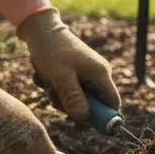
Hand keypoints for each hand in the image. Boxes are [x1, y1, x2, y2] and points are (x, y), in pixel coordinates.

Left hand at [16, 7, 120, 121]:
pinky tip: (50, 80)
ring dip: (62, 99)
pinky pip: (71, 92)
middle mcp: (99, 75)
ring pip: (79, 100)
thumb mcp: (61, 77)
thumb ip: (73, 98)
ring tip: (50, 85)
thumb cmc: (52, 51)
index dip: (103, 116)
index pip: (113, 103)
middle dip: (74, 106)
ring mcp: (88, 75)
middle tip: (56, 97)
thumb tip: (84, 118)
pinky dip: (59, 91)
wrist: (42, 31)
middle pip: (93, 105)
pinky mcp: (77, 75)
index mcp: (101, 74)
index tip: (83, 121)